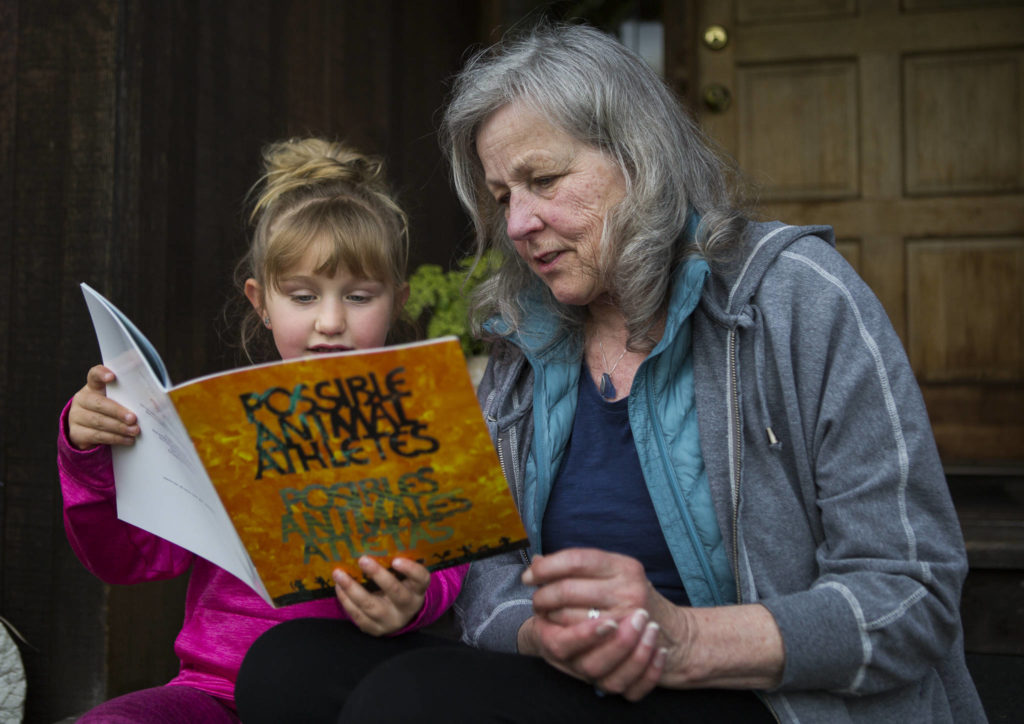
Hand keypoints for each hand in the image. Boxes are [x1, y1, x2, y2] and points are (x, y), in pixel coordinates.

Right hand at [67, 365, 139, 449]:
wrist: (90, 431)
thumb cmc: (111, 412)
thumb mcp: (118, 401)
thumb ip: (129, 398)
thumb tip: (155, 404)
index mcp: (93, 387)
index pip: (94, 375)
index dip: (102, 374)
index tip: (112, 377)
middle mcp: (82, 399)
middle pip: (98, 403)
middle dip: (118, 412)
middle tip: (133, 418)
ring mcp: (76, 416)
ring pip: (98, 421)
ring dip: (119, 427)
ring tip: (135, 431)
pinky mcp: (76, 433)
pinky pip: (97, 436)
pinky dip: (114, 438)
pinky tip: (127, 440)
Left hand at [332, 556, 429, 635]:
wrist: (400, 615)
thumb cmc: (401, 586)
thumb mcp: (406, 577)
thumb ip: (397, 563)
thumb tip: (373, 540)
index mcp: (418, 590)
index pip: (420, 579)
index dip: (410, 570)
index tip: (396, 559)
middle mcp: (408, 607)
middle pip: (395, 593)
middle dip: (378, 576)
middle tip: (362, 559)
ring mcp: (391, 620)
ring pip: (371, 606)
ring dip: (352, 589)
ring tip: (339, 574)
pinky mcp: (376, 629)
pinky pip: (359, 616)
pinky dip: (346, 601)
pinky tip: (339, 587)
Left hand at [519, 548, 683, 699]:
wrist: (675, 633)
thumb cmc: (632, 598)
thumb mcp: (612, 573)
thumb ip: (577, 566)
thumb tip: (536, 561)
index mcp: (624, 566)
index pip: (576, 560)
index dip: (547, 568)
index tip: (529, 576)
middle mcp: (629, 590)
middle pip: (568, 590)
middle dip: (544, 597)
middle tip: (537, 601)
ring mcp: (630, 620)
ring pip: (571, 621)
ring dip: (552, 620)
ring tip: (547, 617)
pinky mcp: (626, 648)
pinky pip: (587, 649)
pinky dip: (570, 642)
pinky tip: (565, 636)